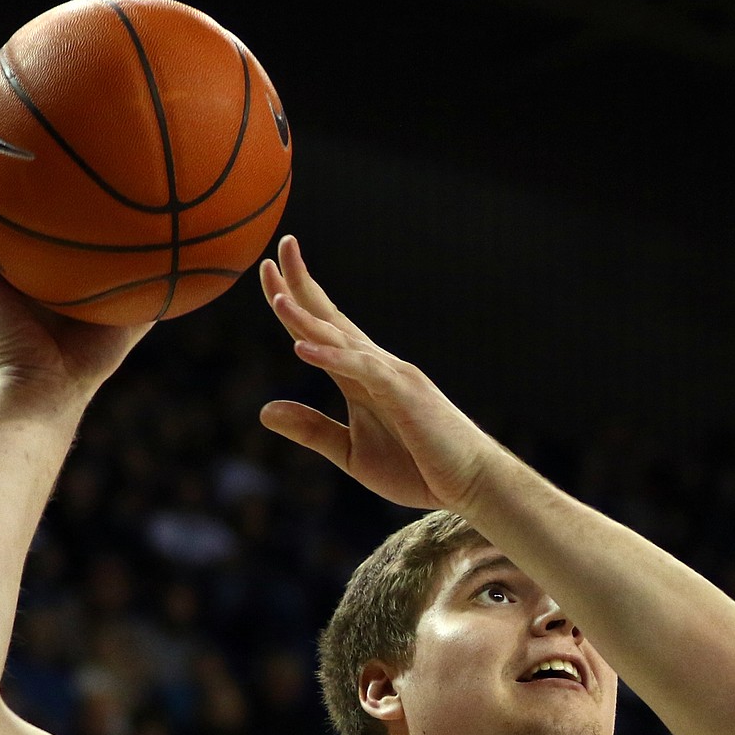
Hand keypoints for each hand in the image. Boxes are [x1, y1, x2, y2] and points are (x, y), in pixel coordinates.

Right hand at [0, 160, 152, 407]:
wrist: (48, 390)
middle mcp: (30, 274)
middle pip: (27, 222)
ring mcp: (4, 274)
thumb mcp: (131, 321)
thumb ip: (152, 294)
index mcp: (61, 282)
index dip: (69, 208)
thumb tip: (189, 261)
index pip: (64, 237)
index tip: (78, 169)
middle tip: (27, 141)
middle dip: (26, 186)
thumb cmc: (91, 362)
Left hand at [259, 236, 497, 510]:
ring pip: (343, 339)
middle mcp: (377, 367)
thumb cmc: (418, 470)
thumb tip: (264, 411)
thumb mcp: (352, 454)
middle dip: (302, 285)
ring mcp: (393, 377)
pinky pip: (362, 370)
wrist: (470, 485)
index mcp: (363, 378)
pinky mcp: (405, 394)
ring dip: (309, 318)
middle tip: (277, 250)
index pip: (323, 331)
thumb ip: (312, 429)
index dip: (296, 302)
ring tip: (278, 297)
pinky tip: (301, 347)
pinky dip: (332, 357)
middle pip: (332, 319)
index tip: (269, 274)